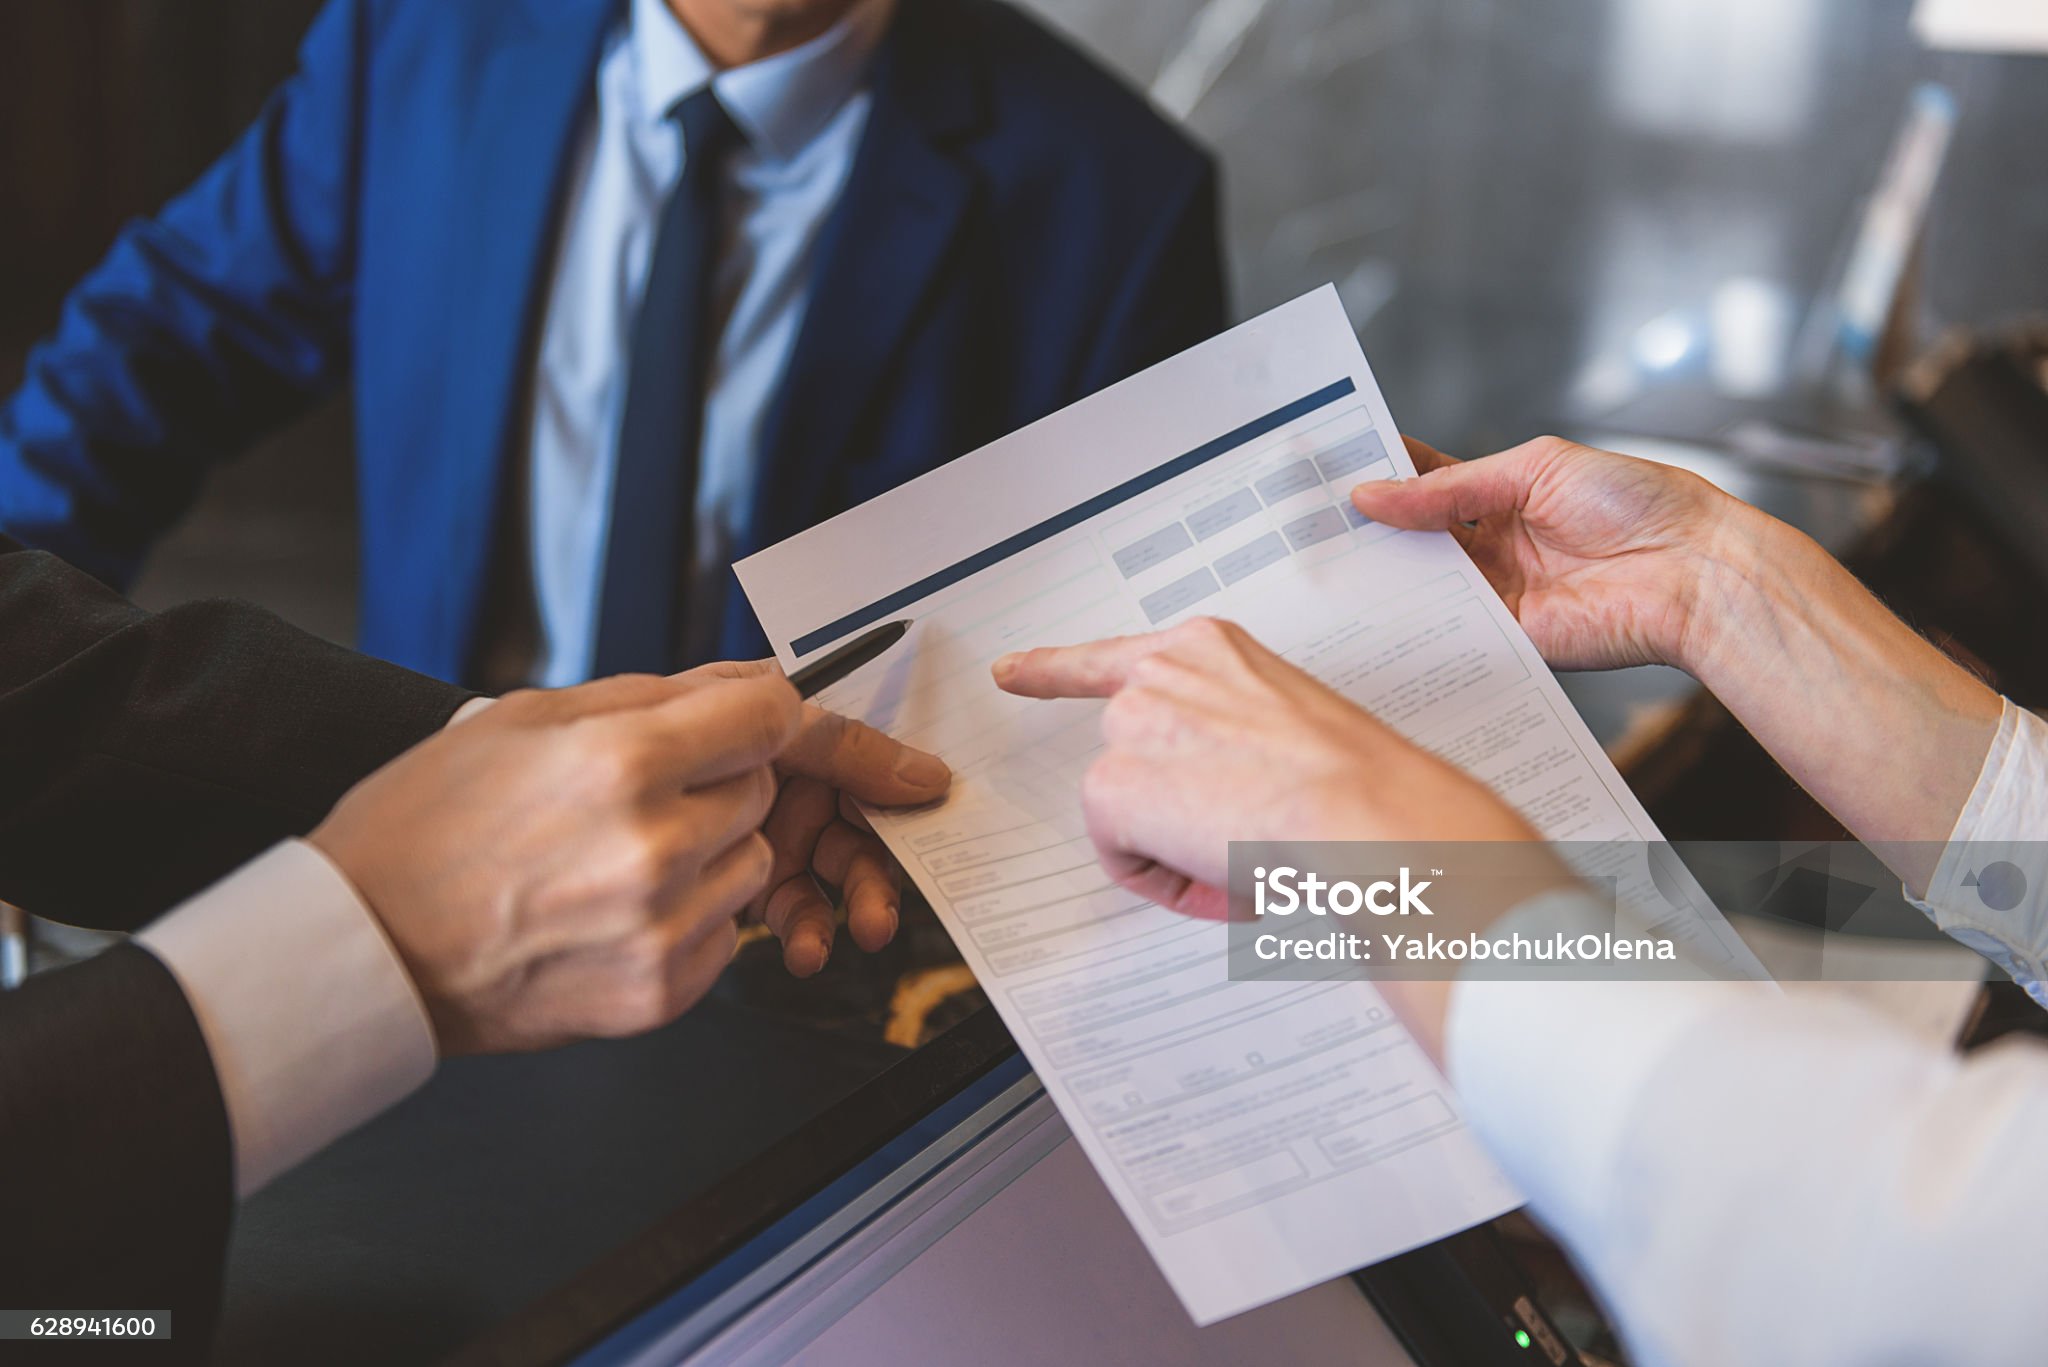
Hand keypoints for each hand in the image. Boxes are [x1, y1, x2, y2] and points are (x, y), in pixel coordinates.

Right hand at [311, 670, 938, 1052]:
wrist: (366, 946)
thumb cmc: (427, 822)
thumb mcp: (529, 718)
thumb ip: (658, 695)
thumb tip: (753, 677)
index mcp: (620, 764)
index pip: (771, 717)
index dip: (758, 713)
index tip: (741, 721)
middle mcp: (653, 849)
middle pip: (761, 790)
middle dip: (718, 783)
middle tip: (637, 795)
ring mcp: (660, 929)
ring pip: (751, 863)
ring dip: (709, 853)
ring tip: (617, 857)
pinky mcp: (659, 993)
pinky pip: (725, 933)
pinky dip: (689, 917)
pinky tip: (614, 910)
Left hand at [992, 618, 1541, 918]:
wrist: (1362, 810)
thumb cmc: (1354, 781)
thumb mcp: (1288, 724)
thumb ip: (1230, 739)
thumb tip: (1218, 806)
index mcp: (1209, 650)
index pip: (1112, 658)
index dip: (1052, 669)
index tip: (1009, 671)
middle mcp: (1158, 673)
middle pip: (1129, 762)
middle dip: (1166, 811)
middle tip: (1230, 840)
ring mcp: (1129, 726)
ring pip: (1133, 817)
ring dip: (1181, 849)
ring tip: (1250, 850)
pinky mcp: (1111, 785)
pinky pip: (1125, 860)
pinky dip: (1171, 882)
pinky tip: (1223, 867)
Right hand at [1351, 435, 1748, 672]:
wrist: (1691, 570)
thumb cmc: (1637, 503)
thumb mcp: (1534, 468)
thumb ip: (1450, 487)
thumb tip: (1374, 495)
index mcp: (1502, 494)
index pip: (1425, 483)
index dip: (1381, 477)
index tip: (1329, 471)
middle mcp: (1492, 545)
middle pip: (1413, 538)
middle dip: (1366, 530)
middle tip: (1309, 523)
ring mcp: (1496, 593)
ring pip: (1420, 584)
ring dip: (1378, 575)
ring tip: (1324, 561)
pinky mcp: (1505, 636)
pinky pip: (1446, 631)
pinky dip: (1409, 622)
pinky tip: (1368, 609)